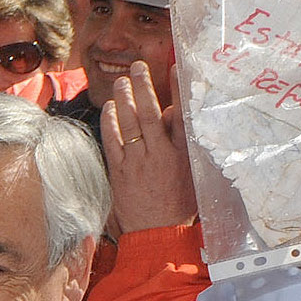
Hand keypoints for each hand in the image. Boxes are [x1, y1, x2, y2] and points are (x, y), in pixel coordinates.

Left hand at [101, 60, 195, 236]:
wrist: (158, 233)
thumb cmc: (178, 204)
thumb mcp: (192, 173)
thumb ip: (184, 143)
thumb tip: (176, 115)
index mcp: (181, 156)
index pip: (181, 115)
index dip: (177, 90)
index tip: (176, 68)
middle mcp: (159, 156)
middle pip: (150, 114)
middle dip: (143, 88)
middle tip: (138, 67)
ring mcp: (137, 163)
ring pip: (129, 125)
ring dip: (124, 100)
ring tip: (122, 81)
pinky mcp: (120, 172)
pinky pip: (113, 142)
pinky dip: (110, 123)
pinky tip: (108, 108)